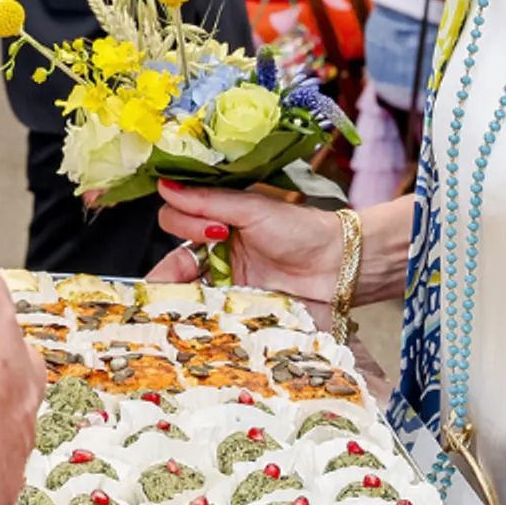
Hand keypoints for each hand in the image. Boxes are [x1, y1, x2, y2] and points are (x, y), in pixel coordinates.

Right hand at [149, 183, 390, 310]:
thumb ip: (208, 200)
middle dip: (166, 274)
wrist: (340, 266)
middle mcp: (214, 255)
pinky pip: (207, 316)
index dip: (183, 226)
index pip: (175, 222)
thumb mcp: (252, 209)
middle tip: (184, 276)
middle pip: (172, 265)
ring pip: (184, 294)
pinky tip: (201, 317)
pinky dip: (199, 319)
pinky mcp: (236, 313)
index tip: (212, 230)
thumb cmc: (301, 231)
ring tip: (188, 300)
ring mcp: (224, 286)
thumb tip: (165, 185)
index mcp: (215, 224)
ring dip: (179, 299)